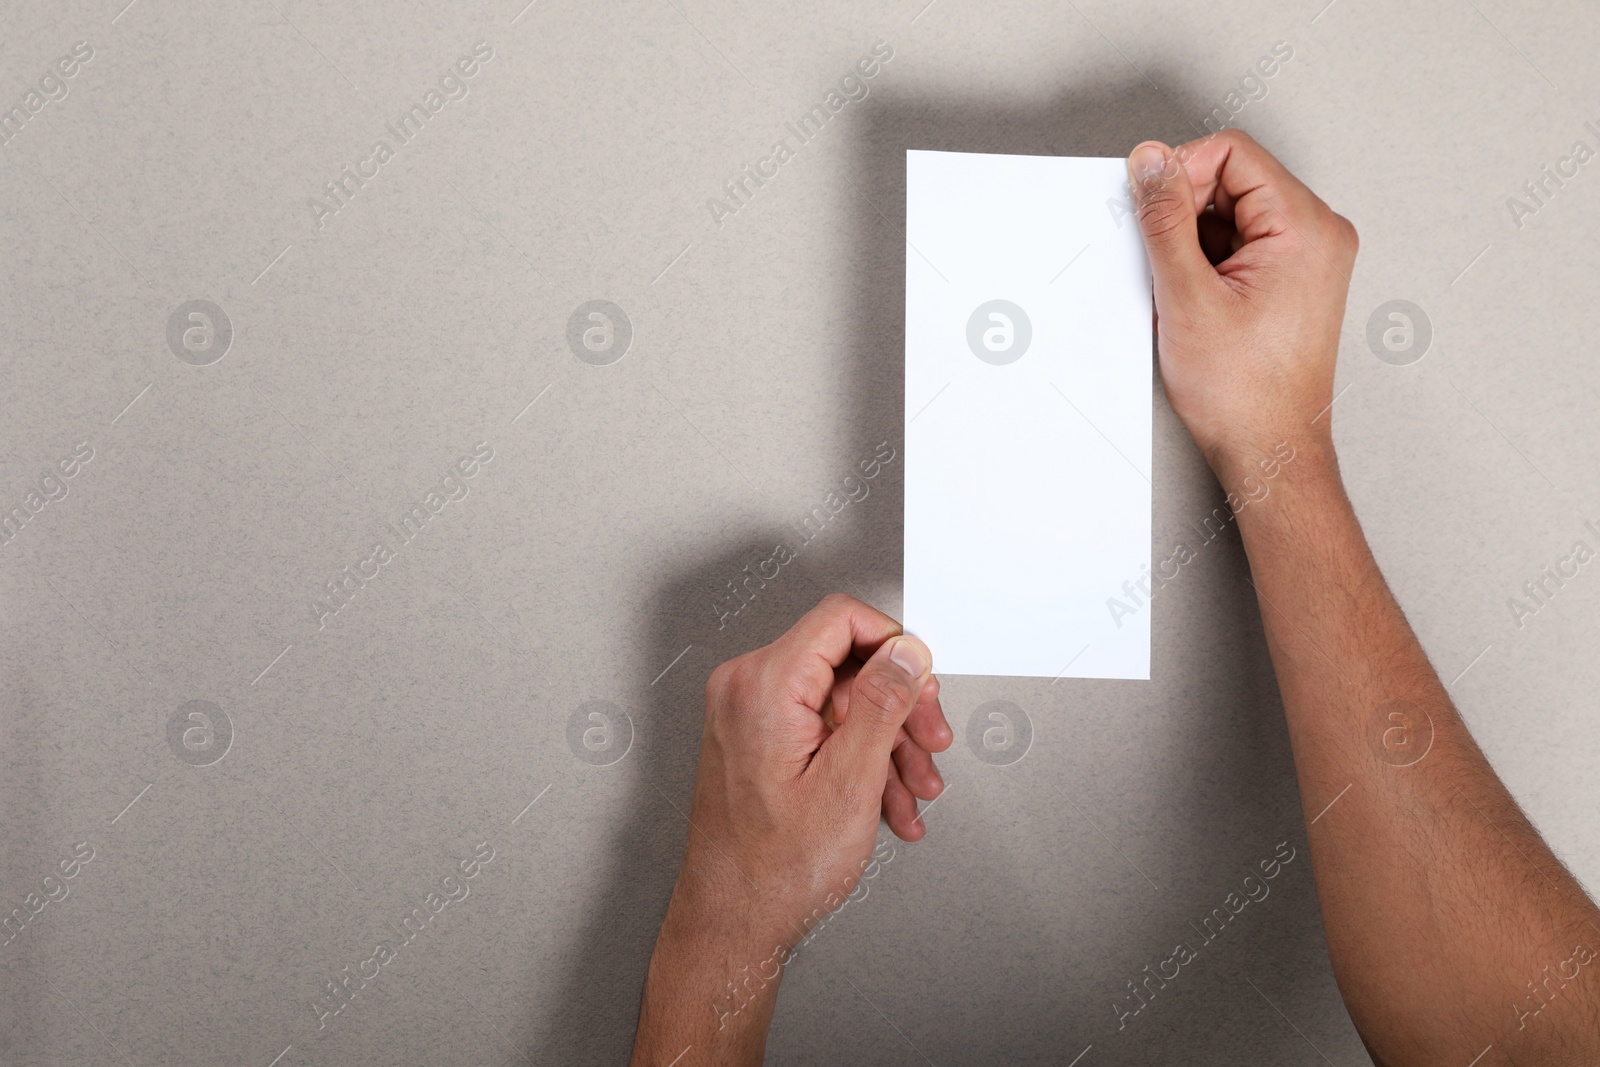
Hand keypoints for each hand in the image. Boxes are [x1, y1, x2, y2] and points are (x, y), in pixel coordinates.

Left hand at [630, 595, 946, 1066]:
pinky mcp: (754, 738)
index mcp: (764, 685)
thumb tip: (905, 651)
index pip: (841, 619)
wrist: (732, 922)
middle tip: (930, 741)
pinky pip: (819, 727)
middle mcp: (747, 689)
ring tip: (913, 787)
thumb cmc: (773, 870)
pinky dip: (858, 757)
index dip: (894, 645)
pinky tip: (886, 799)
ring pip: (839, 701)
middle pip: (845, 662)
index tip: (923, 682)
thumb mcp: (850, 780)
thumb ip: (882, 703)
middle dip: (899, 706)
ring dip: (886, 741)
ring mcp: (746, 714)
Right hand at [1127, 129, 1357, 486]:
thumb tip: (1151, 162)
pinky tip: (1195, 303)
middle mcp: (1317, 235)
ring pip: (1231, 214)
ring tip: (1185, 294)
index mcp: (1306, 228)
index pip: (1233, 153)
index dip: (1181, 172)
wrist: (1268, 450)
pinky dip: (1206, 264)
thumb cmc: (1244, 393)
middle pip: (1233, 179)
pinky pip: (1239, 244)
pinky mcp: (1291, 280)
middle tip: (1165, 262)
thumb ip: (1165, 219)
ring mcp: (1307, 258)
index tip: (1151, 208)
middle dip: (1185, 213)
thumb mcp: (1186, 295)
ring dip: (1193, 243)